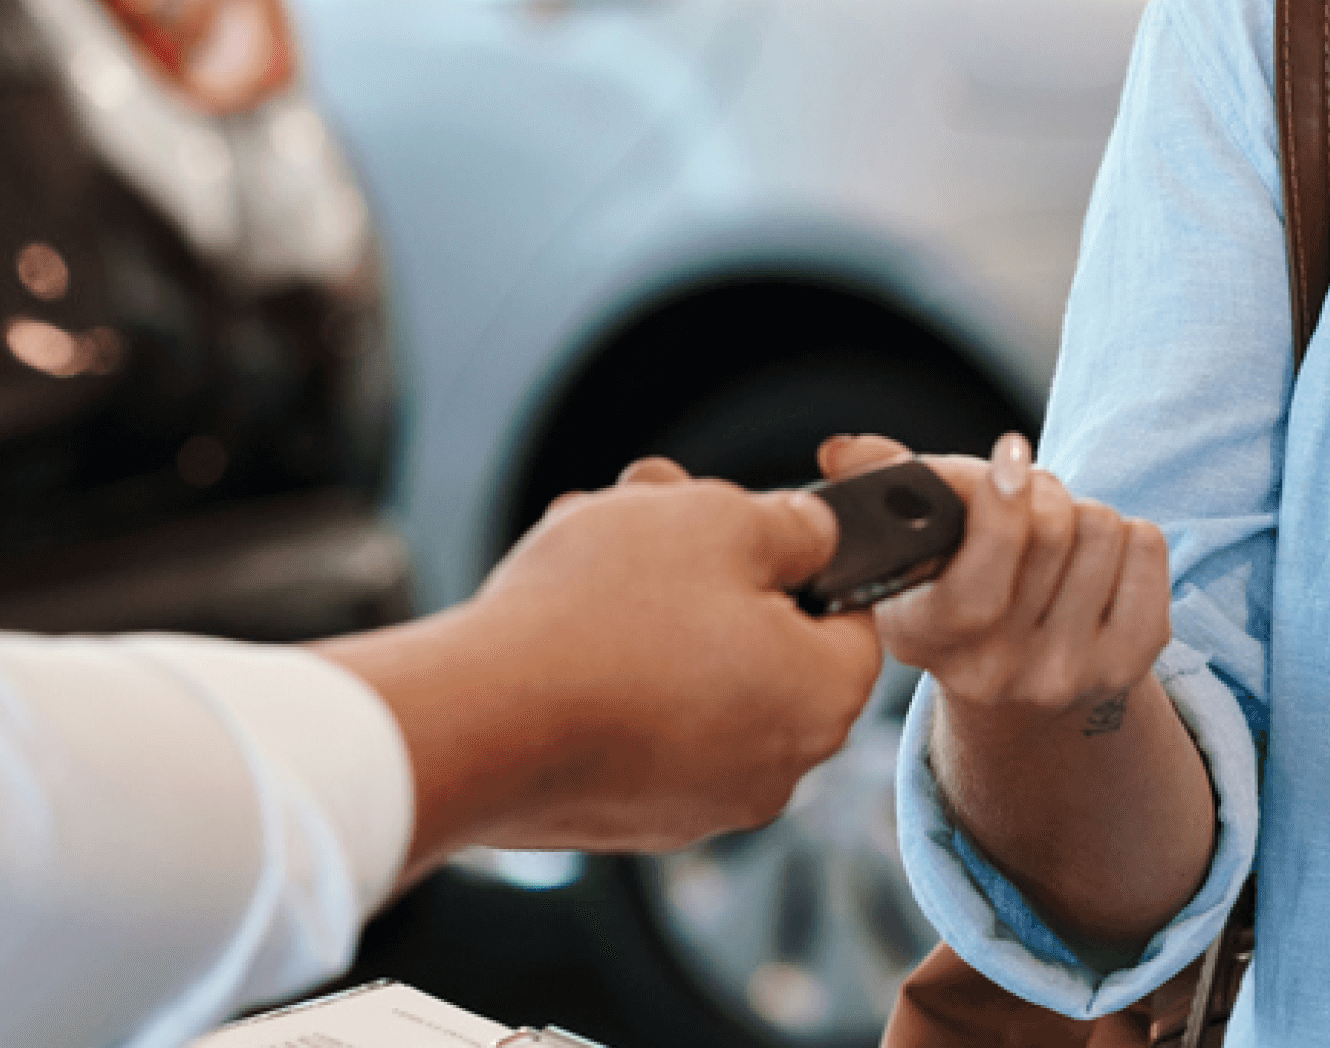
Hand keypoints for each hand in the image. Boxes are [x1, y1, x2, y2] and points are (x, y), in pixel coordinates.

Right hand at [327, 459, 885, 870]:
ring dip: (648, 606)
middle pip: (760, 642)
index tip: (743, 526)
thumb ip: (790, 525)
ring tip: (585, 550)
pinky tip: (558, 620)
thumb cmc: (607, 614)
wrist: (479, 718)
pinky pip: (637, 723)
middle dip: (705, 570)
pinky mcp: (622, 815)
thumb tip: (810, 537)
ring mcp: (694, 803)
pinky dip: (609, 670)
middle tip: (651, 515)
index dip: (799, 558)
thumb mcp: (719, 519)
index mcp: (821, 701)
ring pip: (690, 676)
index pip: (849, 619)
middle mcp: (772, 770)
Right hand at [823, 433, 1206, 956]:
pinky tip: (1097, 564)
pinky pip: (1148, 547)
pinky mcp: (1128, 665)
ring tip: (1058, 542)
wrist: (1023, 676)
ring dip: (1083, 514)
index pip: (977, 587)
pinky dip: (1128, 536)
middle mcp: (993, 676)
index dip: (1001, 508)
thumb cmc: (961, 581)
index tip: (1010, 455)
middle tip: (1027, 502)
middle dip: (1042, 492)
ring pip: (1104, 528)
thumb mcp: (915, 540)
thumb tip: (843, 450)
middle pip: (1052, 527)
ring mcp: (1065, 678)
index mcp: (923, 639)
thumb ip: (882, 484)